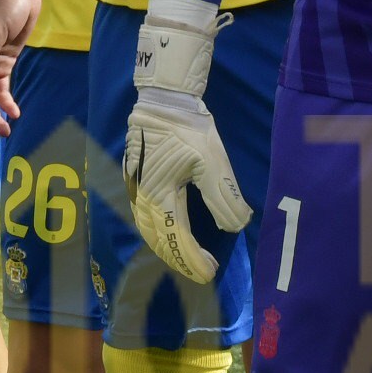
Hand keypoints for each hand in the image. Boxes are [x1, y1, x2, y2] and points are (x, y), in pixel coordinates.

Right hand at [121, 0, 245, 281]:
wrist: (163, 100)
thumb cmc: (189, 127)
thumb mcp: (213, 160)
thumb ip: (223, 197)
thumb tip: (235, 226)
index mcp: (160, 195)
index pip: (177, 239)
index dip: (193, 259)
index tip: (210, 272)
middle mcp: (143, 199)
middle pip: (160, 241)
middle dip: (181, 260)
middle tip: (203, 271)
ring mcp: (136, 191)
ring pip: (149, 232)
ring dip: (168, 250)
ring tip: (189, 259)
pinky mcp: (136, 183)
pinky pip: (145, 219)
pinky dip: (158, 235)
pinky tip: (170, 235)